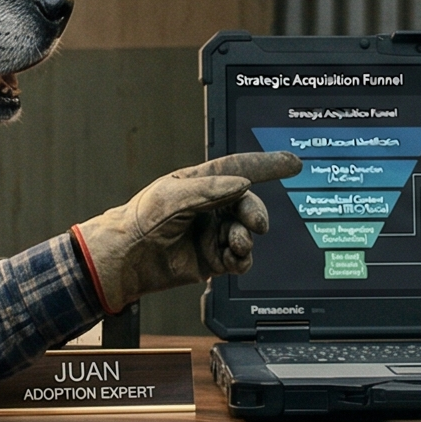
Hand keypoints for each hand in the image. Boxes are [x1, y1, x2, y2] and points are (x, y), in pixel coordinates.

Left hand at [73, 152, 301, 312]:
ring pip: (247, 232)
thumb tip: (241, 184)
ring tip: (235, 243)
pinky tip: (234, 258)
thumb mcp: (173, 196)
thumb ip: (209, 190)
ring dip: (246, 237)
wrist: (127, 258)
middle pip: (248, 204)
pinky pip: (241, 257)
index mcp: (202, 183)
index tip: (292, 163)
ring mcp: (213, 232)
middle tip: (256, 223)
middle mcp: (211, 207)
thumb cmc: (141, 220)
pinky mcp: (214, 258)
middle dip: (256, 212)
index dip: (267, 165)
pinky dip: (243, 258)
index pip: (240, 168)